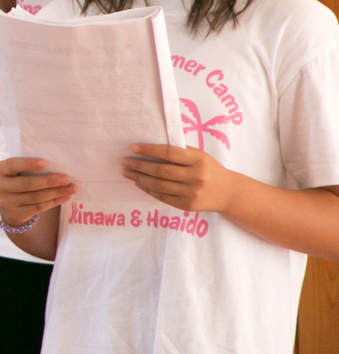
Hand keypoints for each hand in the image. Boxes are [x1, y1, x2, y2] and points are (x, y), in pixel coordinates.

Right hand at [0, 158, 74, 226]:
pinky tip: (65, 196)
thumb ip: (26, 167)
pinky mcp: (16, 214)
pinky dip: (54, 202)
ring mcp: (6, 202)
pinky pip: (38, 208)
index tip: (45, 162)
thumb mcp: (14, 171)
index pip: (13, 165)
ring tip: (72, 188)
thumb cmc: (16, 179)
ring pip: (36, 197)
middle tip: (66, 178)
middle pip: (27, 184)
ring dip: (56, 192)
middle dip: (49, 181)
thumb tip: (55, 164)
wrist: (8, 203)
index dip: (28, 164)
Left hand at [123, 144, 237, 211]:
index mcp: (198, 160)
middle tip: (124, 161)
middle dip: (139, 165)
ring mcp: (191, 193)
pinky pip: (162, 197)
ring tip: (127, 172)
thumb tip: (149, 148)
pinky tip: (139, 183)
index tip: (133, 148)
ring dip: (139, 178)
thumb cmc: (208, 169)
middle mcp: (196, 177)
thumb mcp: (198, 156)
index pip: (169, 153)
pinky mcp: (187, 205)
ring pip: (159, 185)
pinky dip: (148, 189)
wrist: (228, 193)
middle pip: (161, 171)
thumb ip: (179, 152)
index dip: (149, 150)